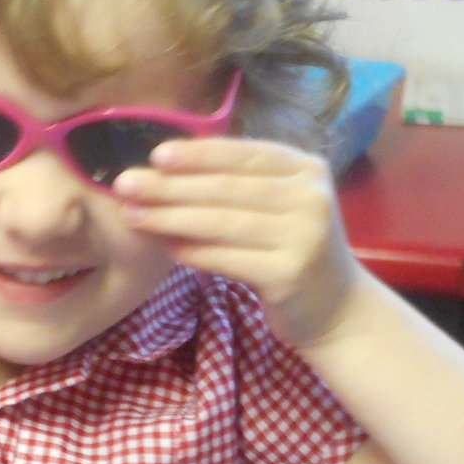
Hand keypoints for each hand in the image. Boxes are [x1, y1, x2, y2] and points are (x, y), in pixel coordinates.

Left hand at [113, 137, 365, 347]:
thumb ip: (240, 183)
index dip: (198, 154)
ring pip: (223, 222)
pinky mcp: (290, 275)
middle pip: (228, 188)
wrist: (338, 309)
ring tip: (132, 215)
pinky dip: (193, 251)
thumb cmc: (294, 249)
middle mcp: (311, 198)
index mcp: (307, 170)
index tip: (156, 155)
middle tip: (125, 184)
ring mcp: (304, 237)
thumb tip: (165, 165)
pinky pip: (227, 259)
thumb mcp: (280, 206)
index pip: (244, 154)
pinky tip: (165, 246)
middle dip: (171, 185)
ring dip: (171, 217)